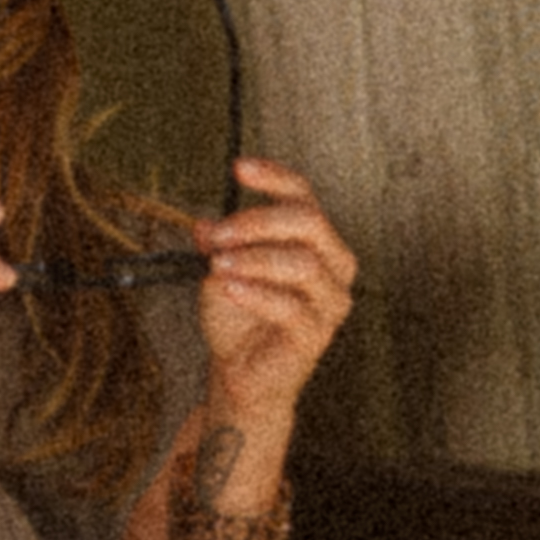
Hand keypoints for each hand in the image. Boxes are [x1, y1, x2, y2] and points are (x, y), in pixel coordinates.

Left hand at [191, 154, 354, 447]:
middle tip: (218, 234)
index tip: (238, 168)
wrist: (238, 371)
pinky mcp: (317, 335)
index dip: (274, 177)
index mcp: (317, 241)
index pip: (304, 196)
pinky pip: (291, 307)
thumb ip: (219, 242)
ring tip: (217, 265)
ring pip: (302, 263)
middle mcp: (335, 266)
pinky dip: (256, 293)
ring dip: (254, 258)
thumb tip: (205, 223)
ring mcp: (331, 302)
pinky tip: (230, 288)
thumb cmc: (238, 316)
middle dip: (258, 221)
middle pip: (309, 222)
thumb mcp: (221, 267)